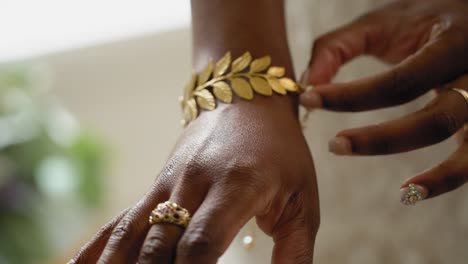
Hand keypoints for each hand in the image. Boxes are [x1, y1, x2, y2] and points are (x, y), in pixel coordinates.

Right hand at [70, 95, 318, 263]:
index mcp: (236, 187)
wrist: (247, 99)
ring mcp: (168, 182)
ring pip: (131, 232)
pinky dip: (97, 247)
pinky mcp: (156, 184)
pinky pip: (121, 218)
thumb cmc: (281, 151)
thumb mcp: (302, 199)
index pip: (202, 243)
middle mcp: (194, 182)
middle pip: (159, 243)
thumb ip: (296, 252)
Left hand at [300, 0, 467, 201]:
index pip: (399, 82)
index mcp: (451, 42)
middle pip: (436, 120)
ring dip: (435, 175)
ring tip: (400, 192)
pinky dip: (450, 179)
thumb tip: (307, 83)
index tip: (310, 99)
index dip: (351, 97)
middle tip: (335, 146)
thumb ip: (338, 46)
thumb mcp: (379, 23)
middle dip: (382, 140)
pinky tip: (416, 191)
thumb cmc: (420, 21)